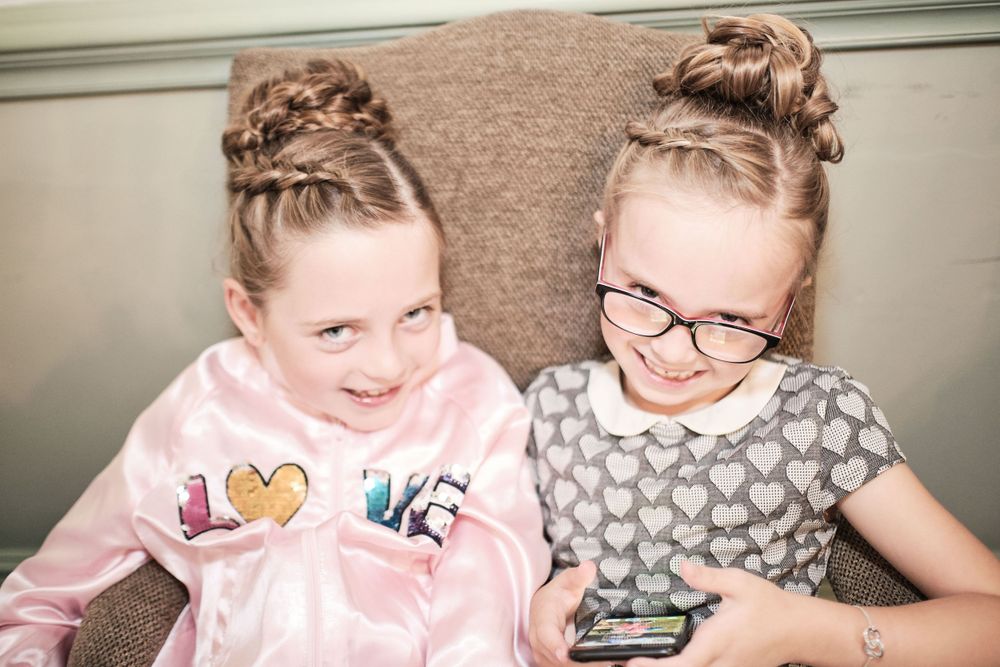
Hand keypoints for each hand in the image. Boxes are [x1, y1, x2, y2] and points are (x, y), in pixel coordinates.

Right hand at [529, 561, 614, 666]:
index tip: (565, 652)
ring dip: (584, 666)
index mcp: (542, 618)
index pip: (546, 633)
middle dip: (579, 662)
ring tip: (610, 663)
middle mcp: (539, 641)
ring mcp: (545, 656)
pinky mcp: (553, 664)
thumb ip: (578, 576)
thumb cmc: (557, 596)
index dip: (554, 644)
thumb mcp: (567, 582)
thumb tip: (588, 566)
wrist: (544, 609)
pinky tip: (605, 664)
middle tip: (606, 661)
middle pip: (556, 658)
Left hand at [626, 560, 799, 666]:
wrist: (798, 630)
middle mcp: (722, 663)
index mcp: (718, 641)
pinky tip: (670, 661)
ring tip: (643, 661)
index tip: (633, 661)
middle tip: (627, 661)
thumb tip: (682, 565)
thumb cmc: (768, 605)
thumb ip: (708, 577)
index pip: (684, 664)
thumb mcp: (739, 583)